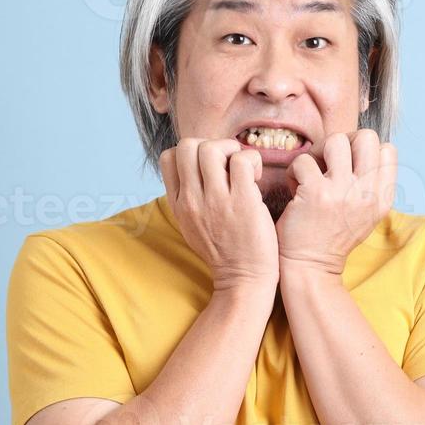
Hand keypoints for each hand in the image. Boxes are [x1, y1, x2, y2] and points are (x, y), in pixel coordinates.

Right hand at [159, 138, 279, 292]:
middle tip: (228, 164)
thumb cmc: (223, 251)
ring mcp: (216, 200)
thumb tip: (193, 169)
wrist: (242, 279)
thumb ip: (188, 198)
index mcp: (178, 204)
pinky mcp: (243, 201)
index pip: (168, 157)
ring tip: (243, 169)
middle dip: (211, 145)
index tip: (209, 168)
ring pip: (212, 148)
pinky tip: (256, 179)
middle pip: (187, 145)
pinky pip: (242, 160)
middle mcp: (192, 200)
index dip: (191, 153)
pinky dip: (252, 161)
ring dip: (232, 150)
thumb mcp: (191, 225)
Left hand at [276, 129, 397, 276]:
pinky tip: (295, 188)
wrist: (311, 267)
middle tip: (327, 161)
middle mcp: (368, 193)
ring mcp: (343, 192)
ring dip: (317, 152)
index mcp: (383, 197)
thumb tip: (360, 147)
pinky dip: (294, 171)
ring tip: (311, 172)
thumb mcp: (366, 213)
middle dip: (343, 142)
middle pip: (366, 137)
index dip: (362, 150)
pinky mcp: (315, 194)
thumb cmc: (333, 235)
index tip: (347, 166)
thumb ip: (370, 184)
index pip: (387, 149)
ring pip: (335, 140)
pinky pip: (304, 160)